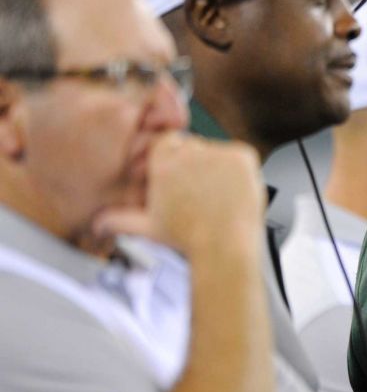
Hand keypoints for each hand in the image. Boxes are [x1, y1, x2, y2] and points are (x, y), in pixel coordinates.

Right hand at [93, 132, 264, 255]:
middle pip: (192, 146)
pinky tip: (233, 192)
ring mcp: (218, 152)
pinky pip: (240, 156)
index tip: (180, 180)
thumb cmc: (188, 240)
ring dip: (218, 169)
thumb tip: (99, 224)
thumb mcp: (148, 228)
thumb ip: (119, 220)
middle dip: (195, 166)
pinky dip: (239, 170)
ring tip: (217, 199)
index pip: (166, 143)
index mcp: (163, 162)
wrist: (224, 248)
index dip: (173, 162)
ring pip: (216, 152)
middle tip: (201, 195)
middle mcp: (189, 152)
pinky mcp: (242, 156)